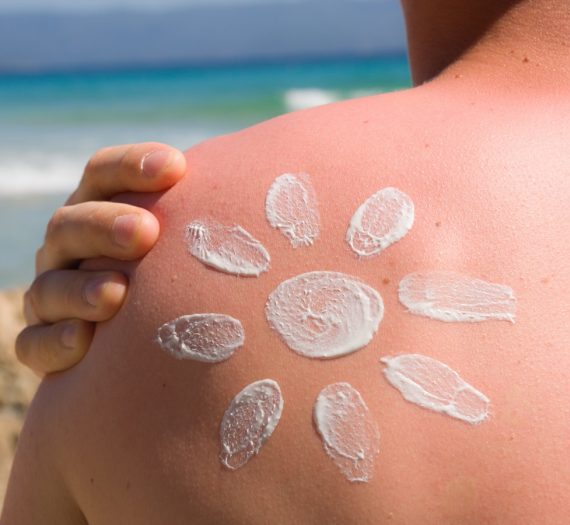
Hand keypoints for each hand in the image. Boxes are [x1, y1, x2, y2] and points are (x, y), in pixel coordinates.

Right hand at [15, 143, 185, 374]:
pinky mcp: (44, 344)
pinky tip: (84, 341)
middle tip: (146, 232)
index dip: (132, 166)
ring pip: (50, 287)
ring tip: (118, 293)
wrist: (149, 343)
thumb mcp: (187, 244)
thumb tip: (269, 184)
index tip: (176, 166)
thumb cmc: (182, 277)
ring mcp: (53, 297)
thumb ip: (203, 219)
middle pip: (71, 225)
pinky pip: (34, 344)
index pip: (104, 175)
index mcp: (101, 211)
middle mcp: (69, 249)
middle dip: (106, 225)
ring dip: (82, 289)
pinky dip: (55, 342)